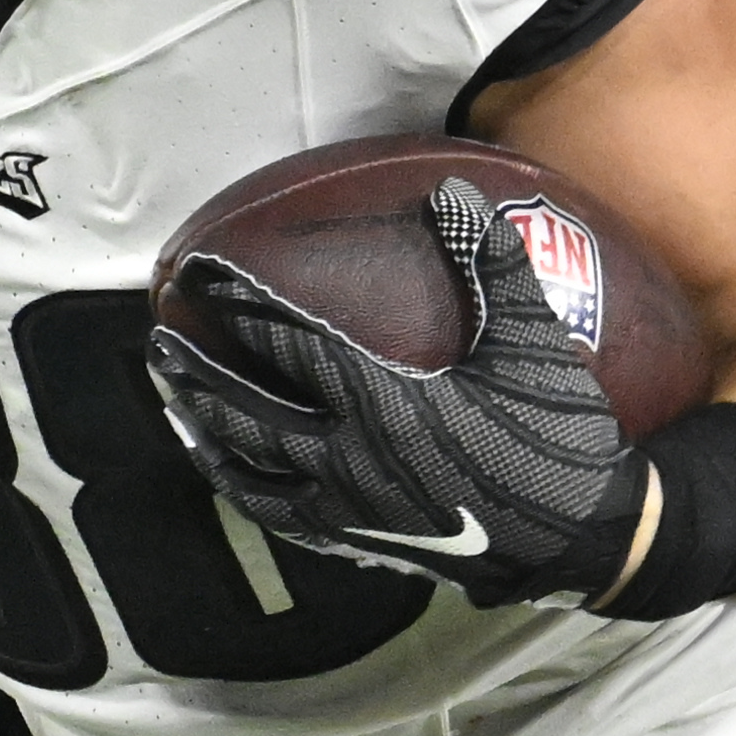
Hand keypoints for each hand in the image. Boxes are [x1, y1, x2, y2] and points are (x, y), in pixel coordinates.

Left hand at [147, 172, 640, 606]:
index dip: (239, 303)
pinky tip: (229, 471)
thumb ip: (491, 265)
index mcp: (387, 408)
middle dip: (196, 373)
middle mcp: (351, 463)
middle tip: (156, 340)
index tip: (200, 272)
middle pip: (247, 414)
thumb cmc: (559, 439)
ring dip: (205, 433)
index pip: (288, 344)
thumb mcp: (534, 345)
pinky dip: (242, 488)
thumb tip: (452, 192)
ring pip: (252, 472)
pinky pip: (279, 516)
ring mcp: (349, 511)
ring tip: (172, 402)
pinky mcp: (360, 542)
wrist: (579, 542)